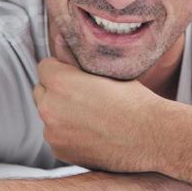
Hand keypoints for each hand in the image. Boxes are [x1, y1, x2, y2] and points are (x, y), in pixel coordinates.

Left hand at [34, 36, 166, 172]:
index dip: (61, 69)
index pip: (44, 67)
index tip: (77, 76)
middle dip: (56, 90)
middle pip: (41, 91)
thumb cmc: (132, 99)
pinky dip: (66, 133)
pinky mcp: (60, 152)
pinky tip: (90, 131)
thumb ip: (74, 56)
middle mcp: (50, 108)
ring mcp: (53, 133)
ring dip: (60, 112)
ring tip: (89, 114)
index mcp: (60, 82)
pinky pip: (55, 135)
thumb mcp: (105, 71)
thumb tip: (58, 38)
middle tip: (83, 94)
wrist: (151, 137)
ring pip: (48, 114)